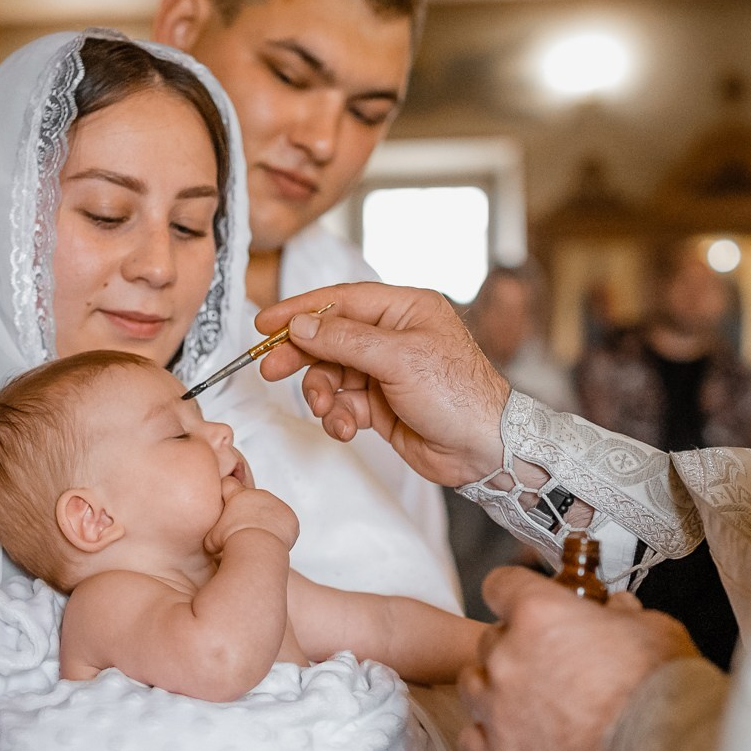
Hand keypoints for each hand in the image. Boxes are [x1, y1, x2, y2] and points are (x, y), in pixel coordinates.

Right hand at [205, 481, 298, 556]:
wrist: (257, 548)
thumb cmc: (232, 542)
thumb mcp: (211, 538)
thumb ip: (212, 533)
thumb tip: (210, 542)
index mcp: (239, 495)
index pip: (229, 483)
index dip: (226, 492)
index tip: (226, 502)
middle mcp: (259, 495)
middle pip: (253, 499)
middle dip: (249, 512)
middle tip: (243, 530)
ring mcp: (277, 504)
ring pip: (271, 511)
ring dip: (266, 521)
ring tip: (258, 539)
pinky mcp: (290, 517)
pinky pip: (285, 523)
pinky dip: (280, 531)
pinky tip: (272, 543)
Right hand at [254, 283, 510, 487]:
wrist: (484, 449)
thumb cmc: (459, 395)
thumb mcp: (399, 359)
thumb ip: (345, 340)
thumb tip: (302, 326)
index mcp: (404, 309)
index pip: (341, 301)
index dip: (300, 310)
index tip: (266, 323)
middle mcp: (393, 336)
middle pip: (330, 338)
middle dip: (302, 356)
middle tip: (271, 369)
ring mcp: (386, 371)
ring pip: (332, 375)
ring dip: (322, 395)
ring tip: (327, 412)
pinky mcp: (380, 404)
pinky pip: (343, 404)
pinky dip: (338, 417)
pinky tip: (346, 429)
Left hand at [457, 566, 699, 750]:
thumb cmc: (661, 696)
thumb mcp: (654, 630)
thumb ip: (624, 614)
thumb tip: (619, 610)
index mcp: (540, 614)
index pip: (501, 585)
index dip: (514, 593)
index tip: (523, 603)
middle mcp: (509, 657)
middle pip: (490, 639)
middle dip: (516, 646)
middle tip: (549, 662)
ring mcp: (498, 708)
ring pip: (473, 684)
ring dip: (495, 687)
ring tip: (530, 700)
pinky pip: (473, 736)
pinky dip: (491, 735)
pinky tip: (518, 737)